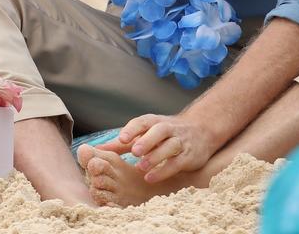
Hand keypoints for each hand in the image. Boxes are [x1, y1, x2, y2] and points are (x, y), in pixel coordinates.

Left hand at [100, 113, 220, 183]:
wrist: (200, 131)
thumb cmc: (163, 134)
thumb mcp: (144, 134)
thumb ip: (122, 143)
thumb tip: (98, 150)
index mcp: (154, 122)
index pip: (143, 122)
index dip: (133, 129)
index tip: (122, 138)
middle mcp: (168, 129)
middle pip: (159, 131)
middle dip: (147, 140)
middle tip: (134, 151)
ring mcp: (180, 141)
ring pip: (170, 146)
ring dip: (156, 156)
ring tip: (141, 167)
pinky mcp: (189, 156)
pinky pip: (177, 163)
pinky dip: (164, 170)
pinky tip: (151, 178)